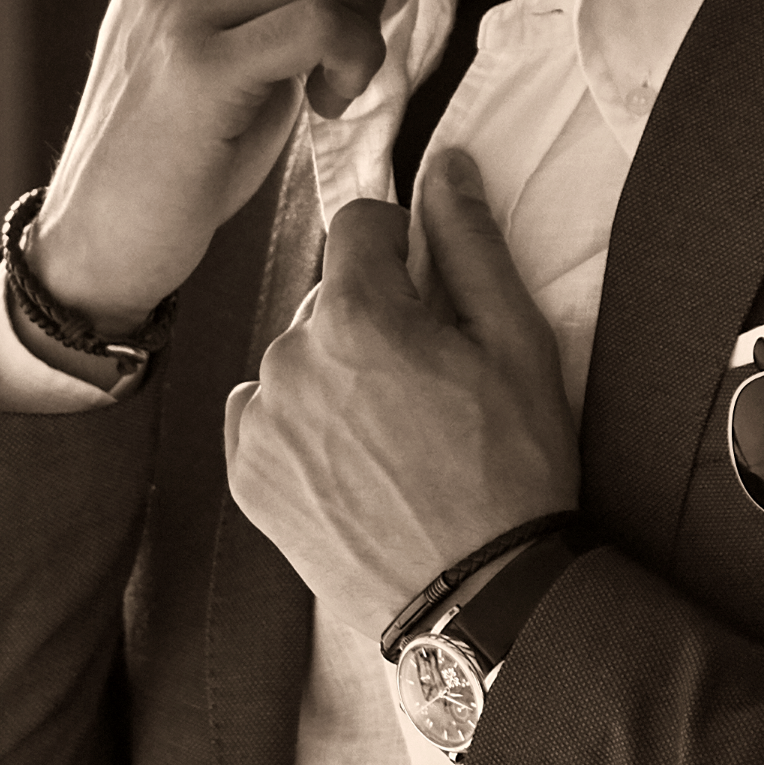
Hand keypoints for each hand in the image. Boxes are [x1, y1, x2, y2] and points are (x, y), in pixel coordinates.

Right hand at [29, 0, 388, 329]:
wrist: (98, 241)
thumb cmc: (178, 160)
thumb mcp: (225, 55)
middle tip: (355, 45)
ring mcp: (180, 8)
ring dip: (364, 32)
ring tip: (336, 87)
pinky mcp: (199, 64)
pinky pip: (320, 22)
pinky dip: (351, 61)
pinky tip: (328, 104)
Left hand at [224, 157, 580, 632]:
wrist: (478, 596)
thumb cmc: (511, 469)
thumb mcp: (516, 344)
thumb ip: (471, 244)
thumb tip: (447, 167)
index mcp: (358, 315)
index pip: (360, 224)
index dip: (403, 246)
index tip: (430, 290)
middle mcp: (291, 359)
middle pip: (329, 296)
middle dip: (372, 319)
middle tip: (426, 383)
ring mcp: (262, 423)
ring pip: (297, 357)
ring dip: (335, 375)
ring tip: (392, 434)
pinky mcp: (247, 476)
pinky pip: (264, 416)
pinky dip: (300, 426)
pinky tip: (353, 463)